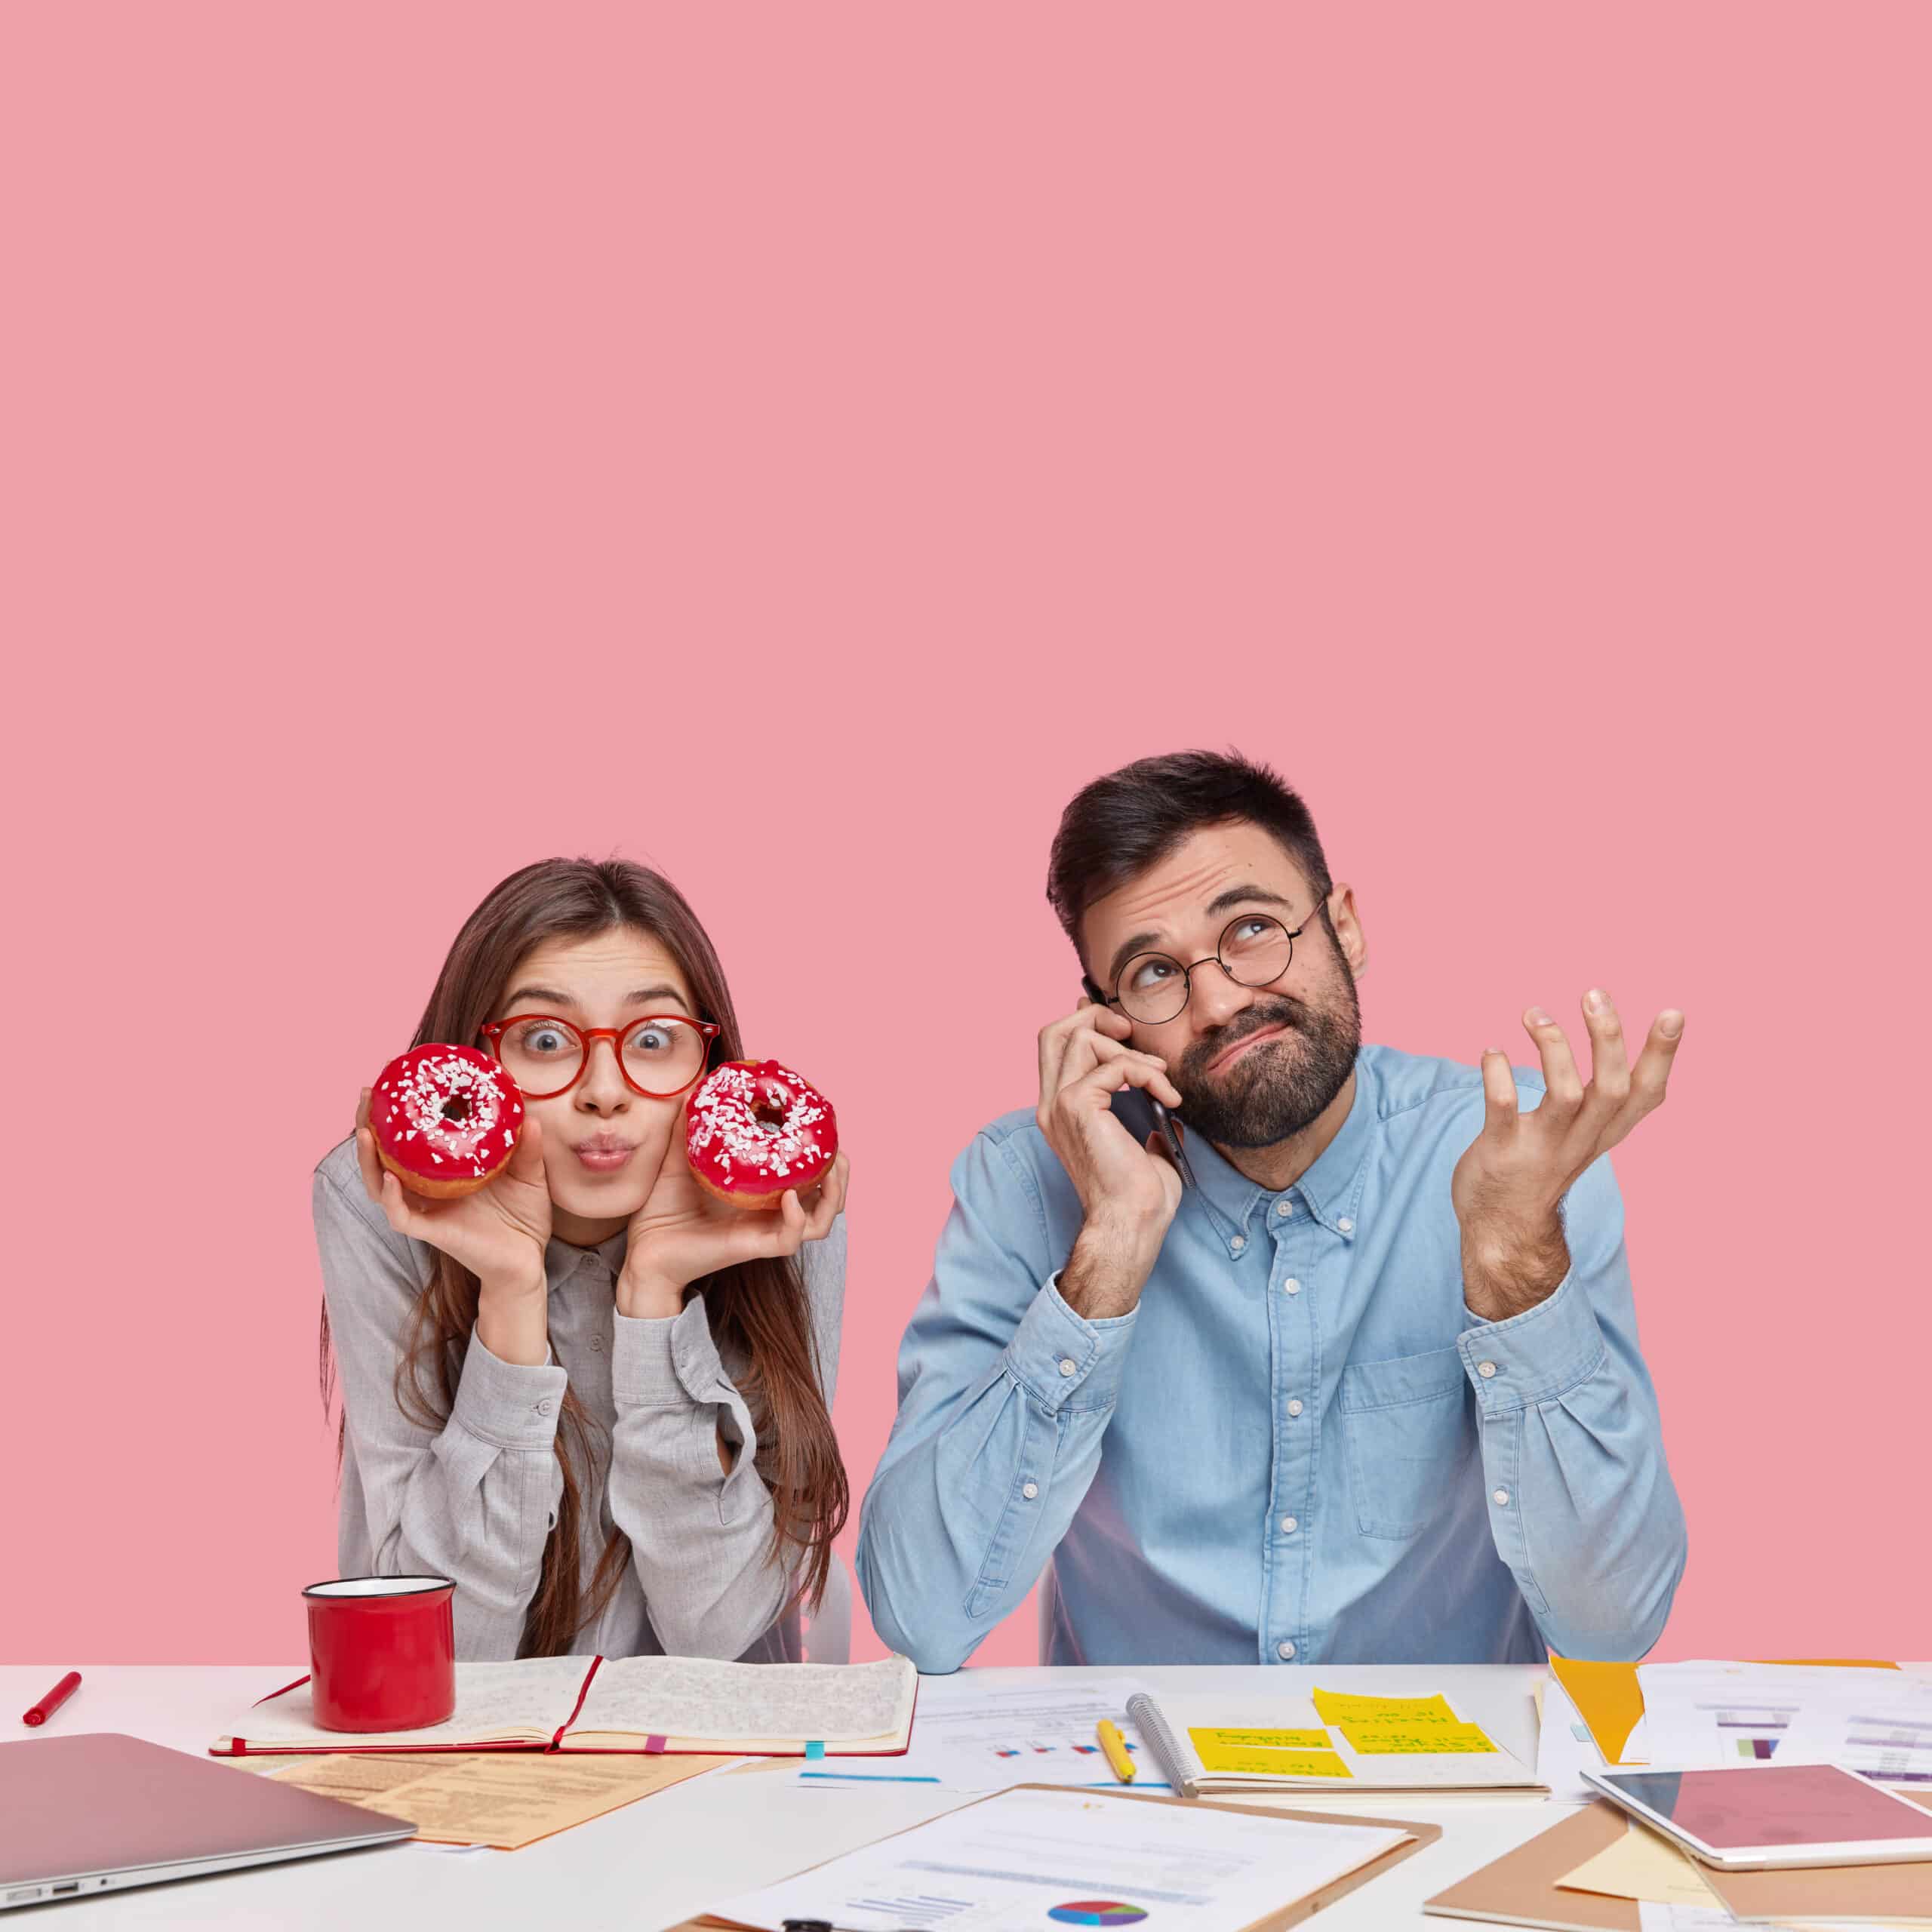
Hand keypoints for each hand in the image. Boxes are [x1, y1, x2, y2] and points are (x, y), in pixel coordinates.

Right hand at [353, 1088, 551, 1362]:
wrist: (527, 1262)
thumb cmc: (524, 1218)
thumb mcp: (530, 1175)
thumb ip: (527, 1147)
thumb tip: (528, 1116)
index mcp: (445, 1168)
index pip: (413, 1135)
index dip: (400, 1107)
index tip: (395, 1074)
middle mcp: (427, 1186)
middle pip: (384, 1153)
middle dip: (369, 1124)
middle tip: (366, 1094)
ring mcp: (425, 1209)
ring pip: (379, 1183)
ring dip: (368, 1158)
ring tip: (366, 1132)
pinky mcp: (429, 1232)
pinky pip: (400, 1215)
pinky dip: (391, 1197)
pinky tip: (388, 1179)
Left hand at [616, 1129, 849, 1319]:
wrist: (644, 1249)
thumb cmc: (662, 1207)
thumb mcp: (677, 1159)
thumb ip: (688, 1128)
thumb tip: (691, 1090)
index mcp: (762, 1191)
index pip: (807, 1174)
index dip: (823, 1153)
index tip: (823, 1126)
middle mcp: (771, 1211)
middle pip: (826, 1198)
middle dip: (841, 1174)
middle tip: (837, 1150)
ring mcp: (766, 1230)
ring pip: (820, 1221)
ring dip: (833, 1195)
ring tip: (830, 1170)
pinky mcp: (756, 1247)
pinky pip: (791, 1237)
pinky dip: (797, 1217)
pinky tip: (789, 1196)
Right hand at [1036, 998, 1185, 1317]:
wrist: (1130, 1222)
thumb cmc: (1139, 1197)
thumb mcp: (1144, 1146)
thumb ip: (1145, 1118)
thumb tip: (1164, 1102)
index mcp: (1059, 1113)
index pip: (1053, 1048)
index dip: (1083, 1024)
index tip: (1124, 1031)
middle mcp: (1051, 1105)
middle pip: (1054, 1032)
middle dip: (1095, 1018)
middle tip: (1131, 1035)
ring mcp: (1060, 1105)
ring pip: (1080, 1037)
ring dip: (1129, 1050)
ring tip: (1160, 1078)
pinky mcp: (1077, 1106)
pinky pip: (1115, 1066)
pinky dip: (1148, 1074)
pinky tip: (1168, 1098)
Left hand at [1452, 990, 1683, 1320]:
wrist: (1502, 1227)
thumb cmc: (1545, 1163)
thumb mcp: (1586, 1133)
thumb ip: (1604, 1093)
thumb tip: (1615, 1028)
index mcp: (1605, 1130)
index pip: (1648, 1093)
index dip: (1662, 1055)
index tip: (1672, 1012)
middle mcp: (1581, 1139)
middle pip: (1612, 1088)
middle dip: (1607, 1039)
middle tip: (1593, 994)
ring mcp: (1542, 1148)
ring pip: (1565, 1096)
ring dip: (1553, 1050)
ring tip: (1533, 1013)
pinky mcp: (1502, 1153)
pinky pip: (1502, 1110)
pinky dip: (1498, 1076)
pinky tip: (1492, 1051)